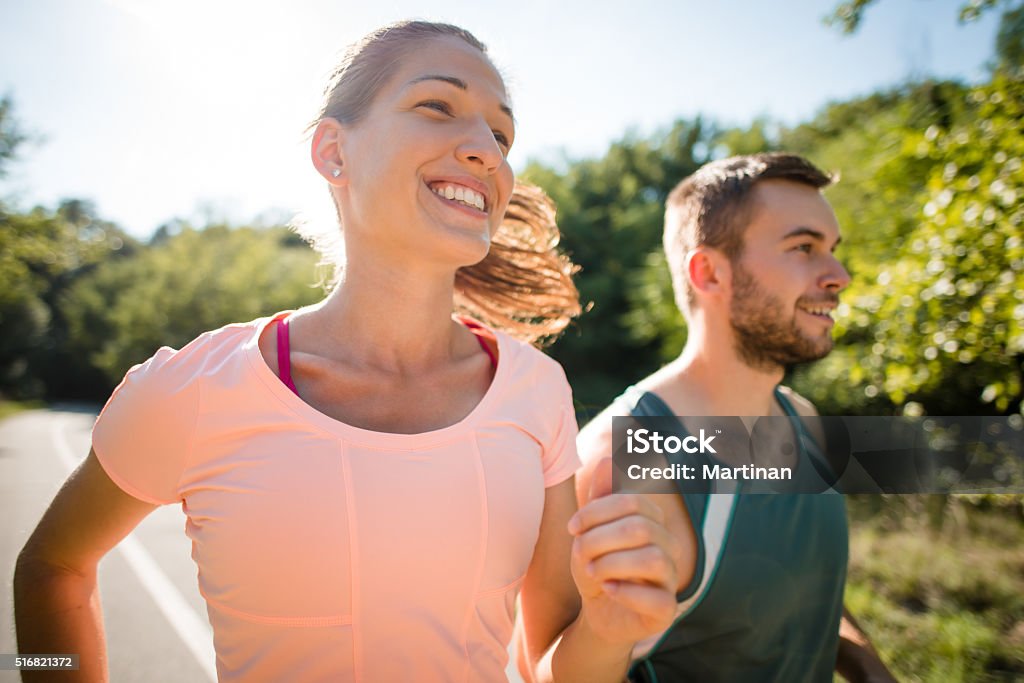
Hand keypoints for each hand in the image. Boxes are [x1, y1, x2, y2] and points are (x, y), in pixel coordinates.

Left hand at [567, 458, 680, 644]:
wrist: (598, 612)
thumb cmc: (597, 565)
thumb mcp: (591, 531)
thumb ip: (600, 499)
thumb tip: (608, 459)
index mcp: (652, 522)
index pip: (632, 502)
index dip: (597, 511)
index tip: (572, 527)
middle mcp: (668, 546)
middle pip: (641, 528)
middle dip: (600, 539)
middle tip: (579, 553)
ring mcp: (671, 578)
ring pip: (654, 558)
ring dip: (613, 563)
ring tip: (592, 571)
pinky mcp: (667, 609)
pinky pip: (658, 597)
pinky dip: (626, 591)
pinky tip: (607, 590)